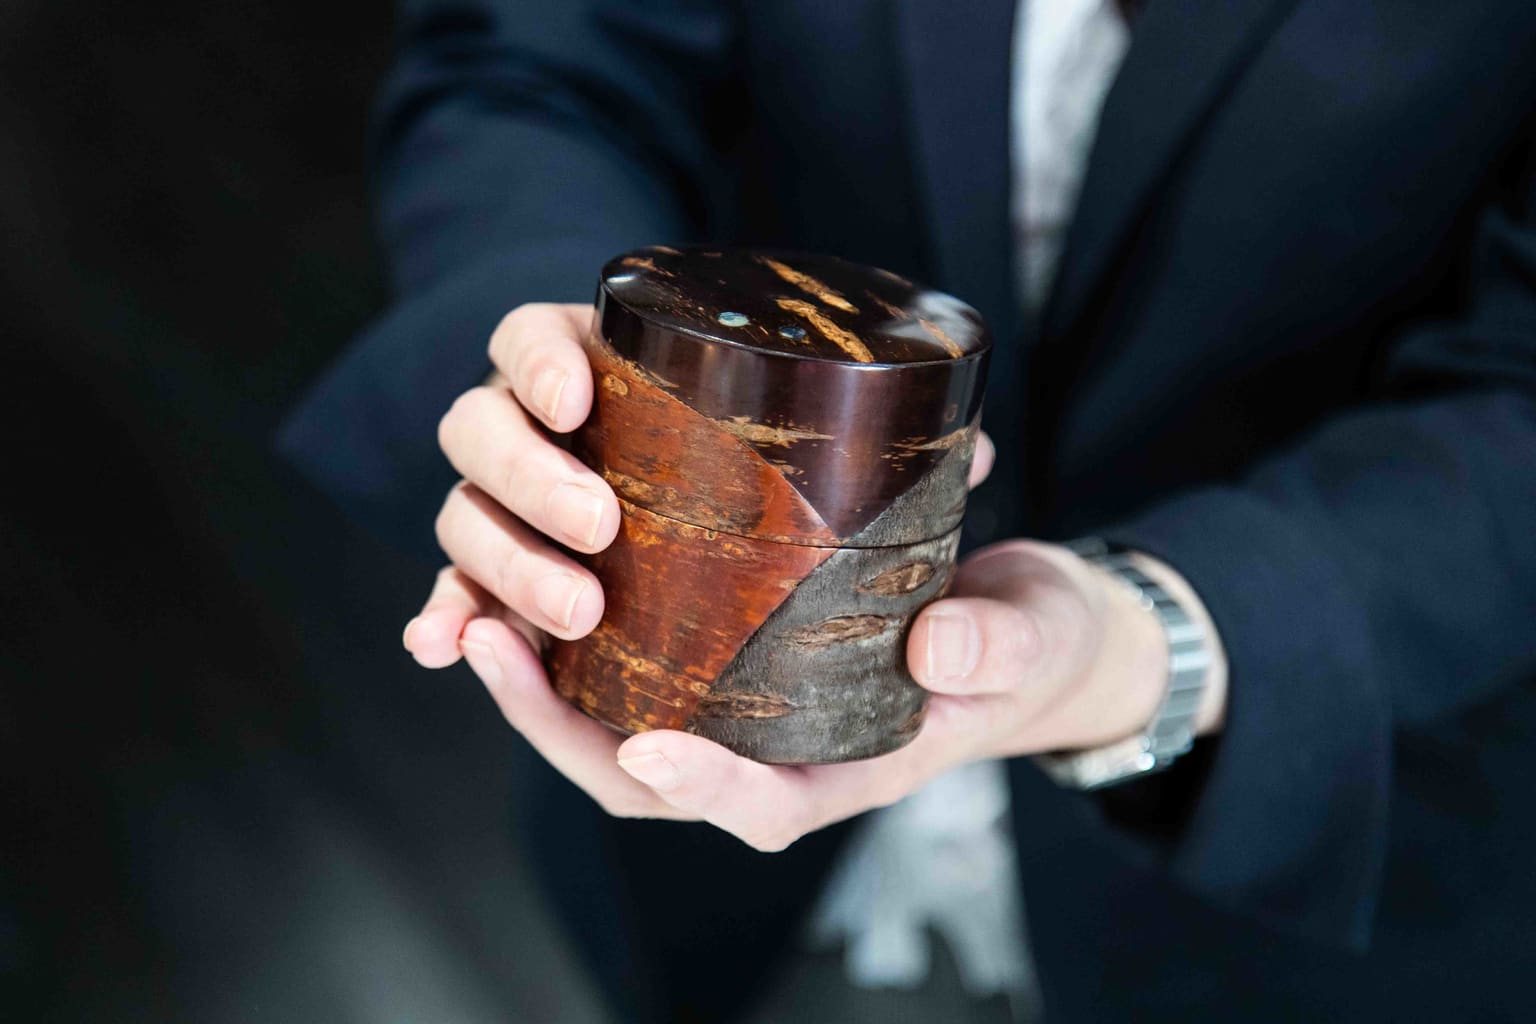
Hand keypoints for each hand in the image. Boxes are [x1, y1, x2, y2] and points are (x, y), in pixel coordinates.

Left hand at [406, 302, 1221, 848]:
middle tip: (497, 641)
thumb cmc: (1028, 644)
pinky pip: (638, 656)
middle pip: (651, 770)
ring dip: (543, 675)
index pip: (768, 803)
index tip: (650, 749)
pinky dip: (575, 627)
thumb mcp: (1029, 641)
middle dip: (563, 723)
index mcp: (850, 763)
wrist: (1022, 624)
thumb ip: (994, 648)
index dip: (706, 787)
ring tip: (480, 605)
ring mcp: (747, 701)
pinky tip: (531, 564)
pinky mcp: (730, 646)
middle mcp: (780, 744)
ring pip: (621, 714)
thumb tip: (936, 652)